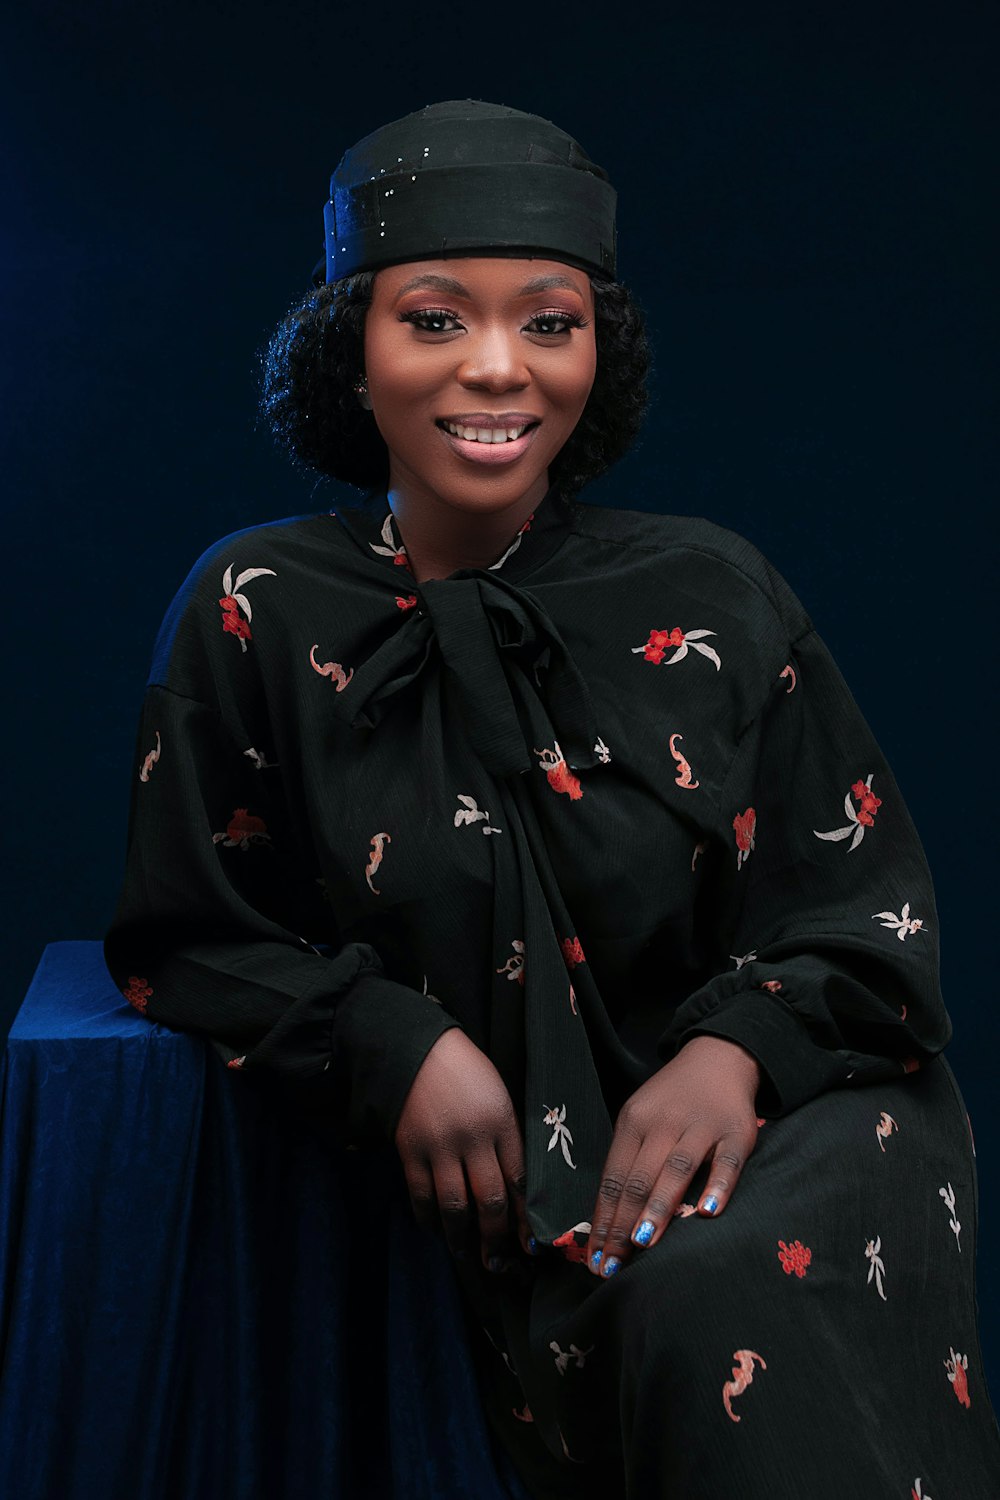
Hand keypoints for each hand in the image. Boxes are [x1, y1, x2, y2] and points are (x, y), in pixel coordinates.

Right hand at [394, 1028, 531, 1271]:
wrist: (416, 1048)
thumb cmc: (466, 1071)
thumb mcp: (498, 1096)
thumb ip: (506, 1137)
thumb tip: (513, 1187)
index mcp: (501, 1121)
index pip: (519, 1180)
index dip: (526, 1218)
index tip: (531, 1245)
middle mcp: (472, 1138)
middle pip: (490, 1200)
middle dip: (496, 1237)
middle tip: (499, 1262)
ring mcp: (439, 1146)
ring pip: (454, 1205)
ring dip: (462, 1237)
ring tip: (467, 1255)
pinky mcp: (410, 1150)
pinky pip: (421, 1194)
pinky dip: (428, 1217)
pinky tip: (435, 1228)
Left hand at [585, 1036, 761, 1277]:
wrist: (717, 1058)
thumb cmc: (672, 1102)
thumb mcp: (641, 1120)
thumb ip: (629, 1163)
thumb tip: (607, 1221)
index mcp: (634, 1122)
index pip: (613, 1178)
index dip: (603, 1220)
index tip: (595, 1259)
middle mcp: (664, 1123)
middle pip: (639, 1177)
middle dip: (622, 1224)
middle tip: (613, 1266)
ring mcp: (701, 1126)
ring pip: (676, 1169)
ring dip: (658, 1207)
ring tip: (643, 1242)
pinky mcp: (736, 1132)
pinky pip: (727, 1162)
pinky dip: (718, 1186)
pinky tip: (708, 1213)